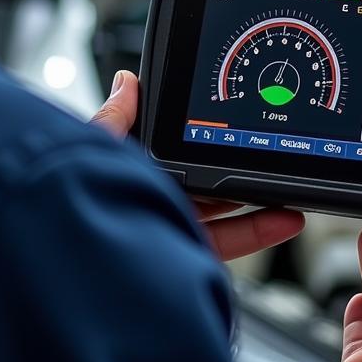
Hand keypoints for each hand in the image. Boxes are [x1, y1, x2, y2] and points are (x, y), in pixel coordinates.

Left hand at [91, 71, 304, 260]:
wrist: (77, 278)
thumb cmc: (75, 210)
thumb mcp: (95, 154)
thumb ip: (113, 121)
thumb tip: (126, 82)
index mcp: (129, 172)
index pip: (170, 148)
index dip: (200, 133)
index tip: (228, 120)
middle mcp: (152, 200)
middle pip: (204, 178)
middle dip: (237, 166)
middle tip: (267, 150)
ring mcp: (171, 230)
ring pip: (223, 209)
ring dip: (259, 196)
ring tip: (286, 184)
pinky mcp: (187, 260)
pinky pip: (229, 242)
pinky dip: (260, 230)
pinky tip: (284, 218)